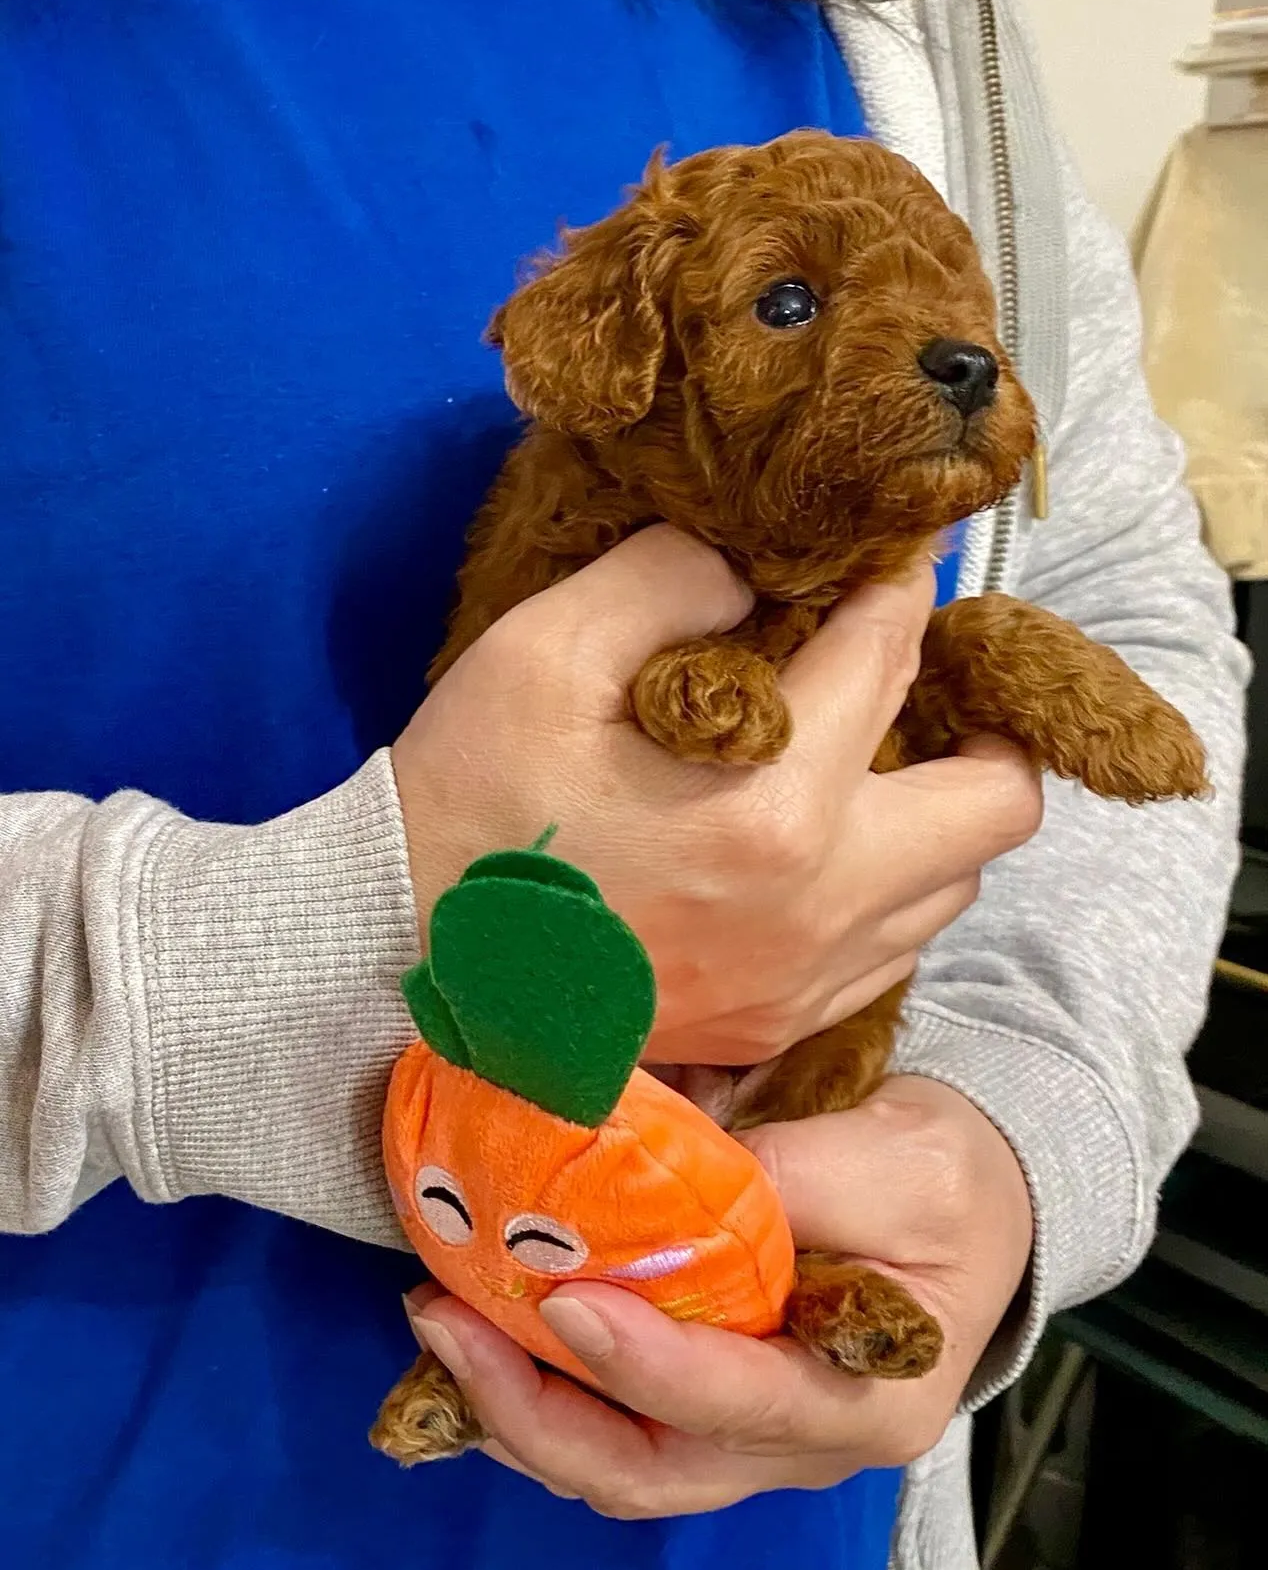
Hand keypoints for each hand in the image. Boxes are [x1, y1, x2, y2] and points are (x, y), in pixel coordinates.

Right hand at [393, 526, 1041, 1064]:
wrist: (399, 954)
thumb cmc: (468, 799)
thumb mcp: (543, 651)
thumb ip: (667, 577)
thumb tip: (750, 576)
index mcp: (774, 800)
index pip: (890, 655)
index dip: (902, 584)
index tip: (895, 555)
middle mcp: (820, 901)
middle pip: (996, 803)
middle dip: (979, 724)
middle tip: (920, 684)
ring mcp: (806, 978)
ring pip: (955, 886)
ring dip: (932, 813)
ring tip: (866, 767)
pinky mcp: (777, 1024)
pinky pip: (892, 953)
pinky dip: (887, 892)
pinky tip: (820, 854)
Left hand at [406, 1076, 1033, 1516]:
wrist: (976, 1197)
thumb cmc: (952, 1178)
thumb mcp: (904, 1158)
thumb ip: (799, 1175)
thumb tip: (675, 1183)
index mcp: (869, 1397)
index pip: (739, 1402)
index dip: (646, 1363)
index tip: (566, 1299)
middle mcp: (802, 1442)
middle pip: (652, 1469)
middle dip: (536, 1410)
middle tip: (447, 1321)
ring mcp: (754, 1433)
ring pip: (619, 1460)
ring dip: (520, 1404)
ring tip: (443, 1321)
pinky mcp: (717, 1400)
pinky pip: (617, 1422)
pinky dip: (544, 1386)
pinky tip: (490, 1326)